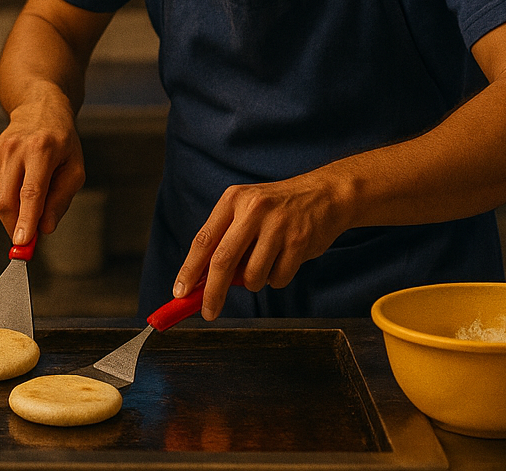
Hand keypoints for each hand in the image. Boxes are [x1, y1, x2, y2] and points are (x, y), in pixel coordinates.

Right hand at [0, 84, 84, 244]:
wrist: (39, 108)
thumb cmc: (62, 141)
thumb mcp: (75, 169)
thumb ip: (61, 199)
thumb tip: (45, 228)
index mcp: (43, 150)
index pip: (31, 192)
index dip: (25, 220)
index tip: (21, 243)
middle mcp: (17, 148)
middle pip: (6, 199)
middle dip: (14, 226)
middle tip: (26, 242)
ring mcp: (0, 150)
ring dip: (14, 213)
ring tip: (32, 202)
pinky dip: (10, 197)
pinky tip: (22, 183)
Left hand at [173, 172, 349, 319]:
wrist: (325, 194)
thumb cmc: (278, 208)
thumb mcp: (246, 210)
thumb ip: (225, 239)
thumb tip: (202, 281)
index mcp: (233, 200)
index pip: (203, 240)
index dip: (189, 270)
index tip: (180, 293)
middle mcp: (253, 210)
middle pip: (222, 261)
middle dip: (212, 293)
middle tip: (208, 312)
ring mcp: (277, 226)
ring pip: (252, 276)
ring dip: (254, 282)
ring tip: (264, 264)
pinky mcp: (299, 242)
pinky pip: (277, 279)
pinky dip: (276, 279)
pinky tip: (284, 260)